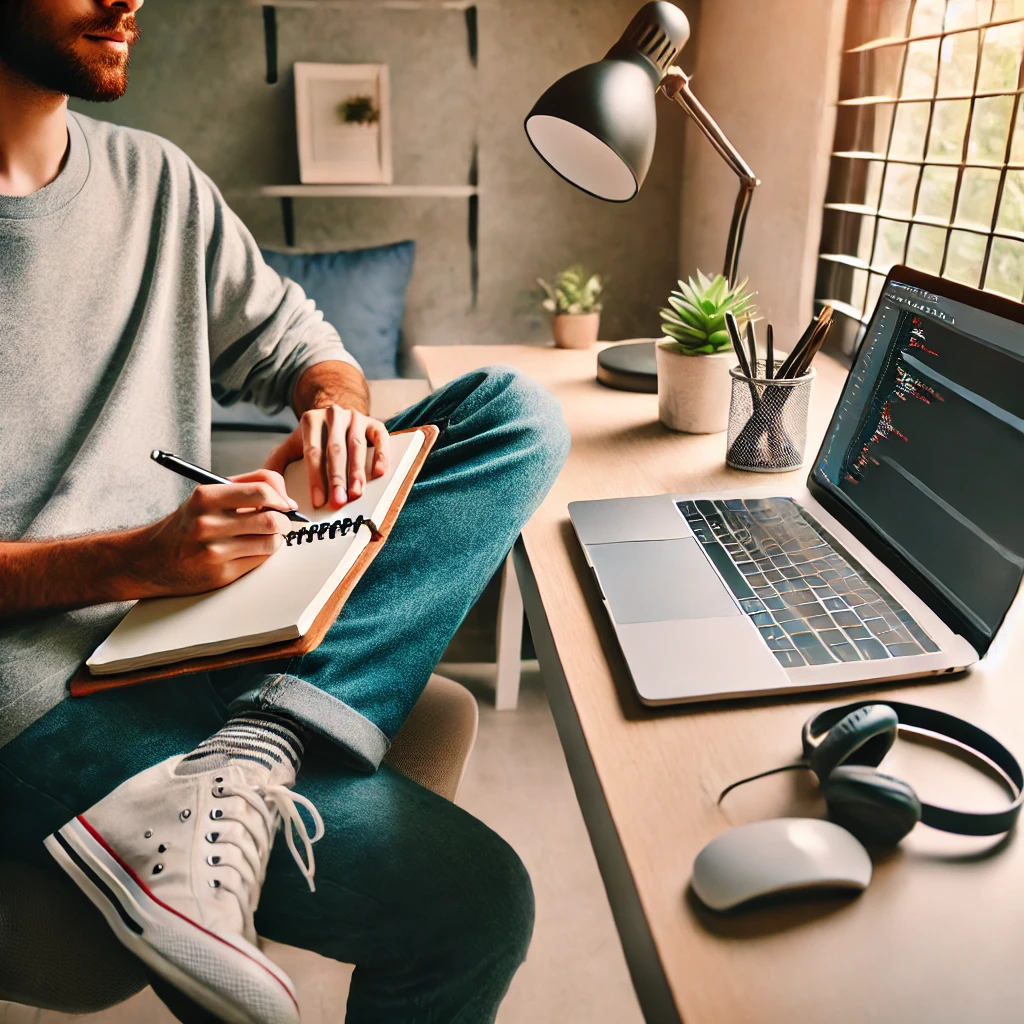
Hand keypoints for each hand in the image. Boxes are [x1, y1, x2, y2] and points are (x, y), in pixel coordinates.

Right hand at [131, 470, 295, 595]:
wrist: (151, 560)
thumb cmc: (186, 524)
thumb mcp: (208, 495)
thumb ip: (246, 485)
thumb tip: (284, 495)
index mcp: (205, 497)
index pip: (260, 491)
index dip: (281, 497)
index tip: (286, 504)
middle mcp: (207, 524)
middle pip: (270, 520)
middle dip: (283, 521)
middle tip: (281, 521)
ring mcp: (214, 552)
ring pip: (270, 543)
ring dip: (276, 539)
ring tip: (265, 535)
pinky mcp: (221, 574)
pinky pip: (260, 561)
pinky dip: (263, 554)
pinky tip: (250, 549)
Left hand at [264, 405, 389, 509]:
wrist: (335, 415)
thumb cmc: (314, 439)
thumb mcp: (292, 446)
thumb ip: (277, 464)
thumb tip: (267, 488)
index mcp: (310, 421)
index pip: (313, 453)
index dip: (316, 479)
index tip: (318, 502)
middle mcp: (333, 416)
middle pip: (335, 451)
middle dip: (337, 479)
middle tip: (339, 502)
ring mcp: (356, 418)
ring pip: (356, 447)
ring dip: (357, 473)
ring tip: (356, 493)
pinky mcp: (374, 423)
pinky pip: (380, 439)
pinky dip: (381, 456)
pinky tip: (379, 473)